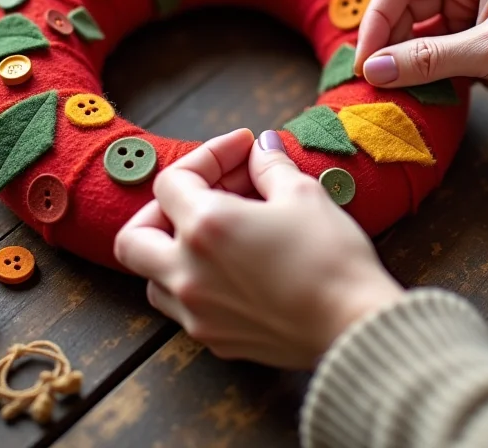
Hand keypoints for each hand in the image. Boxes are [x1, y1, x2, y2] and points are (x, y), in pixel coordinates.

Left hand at [114, 129, 402, 368]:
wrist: (354, 326)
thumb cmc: (330, 257)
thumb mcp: (303, 194)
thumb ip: (270, 165)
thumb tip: (260, 148)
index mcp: (205, 228)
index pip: (172, 180)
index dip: (207, 155)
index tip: (242, 149)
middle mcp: (187, 272)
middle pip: (134, 236)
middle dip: (162, 207)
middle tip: (205, 193)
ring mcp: (196, 312)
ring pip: (152, 276)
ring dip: (171, 248)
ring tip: (217, 231)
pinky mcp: (214, 339)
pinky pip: (182, 306)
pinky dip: (194, 280)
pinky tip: (234, 266)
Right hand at [355, 0, 487, 124]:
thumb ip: (427, 58)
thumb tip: (371, 70)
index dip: (378, 15)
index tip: (366, 56)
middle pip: (402, 6)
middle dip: (385, 40)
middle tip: (370, 77)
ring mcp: (463, 14)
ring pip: (410, 33)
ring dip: (397, 59)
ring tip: (385, 87)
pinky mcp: (465, 44)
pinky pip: (425, 54)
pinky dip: (413, 72)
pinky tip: (404, 90)